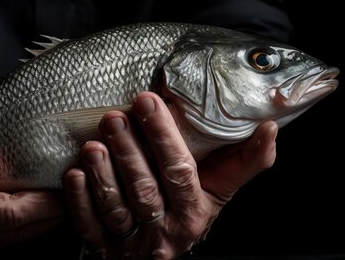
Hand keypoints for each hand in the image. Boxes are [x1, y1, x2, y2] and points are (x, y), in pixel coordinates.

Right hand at [0, 120, 64, 258]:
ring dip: (44, 220)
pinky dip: (30, 221)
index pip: (5, 216)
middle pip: (17, 231)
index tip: (66, 188)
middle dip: (52, 215)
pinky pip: (6, 235)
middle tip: (83, 190)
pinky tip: (46, 204)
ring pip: (15, 237)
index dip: (40, 205)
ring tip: (72, 196)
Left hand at [63, 92, 276, 258]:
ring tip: (93, 144)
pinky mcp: (104, 249)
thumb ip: (244, 162)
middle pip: (145, 189)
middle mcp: (165, 230)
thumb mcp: (219, 192)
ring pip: (117, 209)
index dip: (164, 136)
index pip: (180, 171)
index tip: (148, 101)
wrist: (158, 255)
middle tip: (114, 117)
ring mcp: (132, 243)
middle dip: (129, 151)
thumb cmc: (188, 212)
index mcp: (194, 211)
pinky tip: (73, 175)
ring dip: (103, 175)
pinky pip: (89, 228)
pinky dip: (80, 202)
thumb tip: (271, 128)